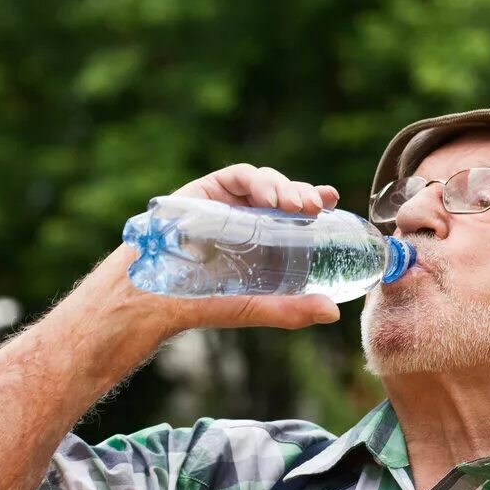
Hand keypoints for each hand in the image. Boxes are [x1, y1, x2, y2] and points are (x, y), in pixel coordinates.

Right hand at [160, 164, 343, 330]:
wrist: (155, 298)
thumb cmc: (200, 302)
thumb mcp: (254, 306)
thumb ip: (290, 309)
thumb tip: (333, 312)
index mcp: (262, 237)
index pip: (294, 211)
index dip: (315, 200)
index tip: (333, 201)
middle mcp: (246, 215)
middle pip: (282, 193)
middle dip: (302, 193)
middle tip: (317, 206)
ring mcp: (226, 201)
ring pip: (264, 181)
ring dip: (284, 187)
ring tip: (297, 205)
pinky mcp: (205, 190)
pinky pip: (237, 177)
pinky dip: (257, 182)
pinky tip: (269, 198)